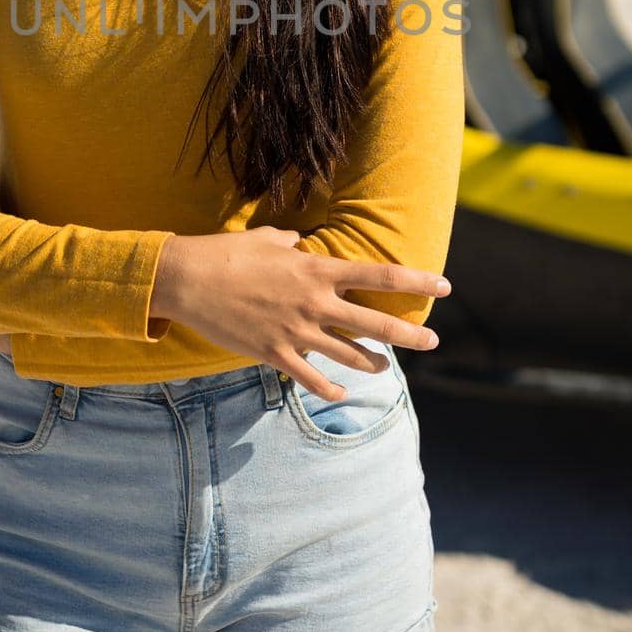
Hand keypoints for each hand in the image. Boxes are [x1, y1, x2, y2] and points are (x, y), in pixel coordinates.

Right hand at [152, 225, 448, 401]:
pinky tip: (339, 392)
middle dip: (409, 334)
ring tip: (384, 366)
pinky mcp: (274, 353)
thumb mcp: (266, 239)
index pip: (380, 277)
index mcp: (317, 271)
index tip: (444, 285)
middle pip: (375, 322)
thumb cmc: (226, 253)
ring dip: (372, 362)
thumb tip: (300, 241)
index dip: (417, 281)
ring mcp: (296, 331)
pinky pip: (310, 377)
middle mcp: (314, 302)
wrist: (188, 280)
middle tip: (433, 340)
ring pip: (349, 354)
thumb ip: (291, 244)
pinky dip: (328, 387)